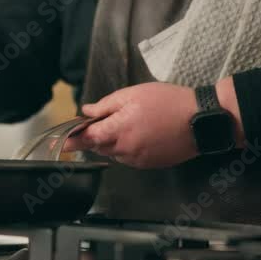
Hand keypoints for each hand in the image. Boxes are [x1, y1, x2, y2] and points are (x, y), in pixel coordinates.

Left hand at [64, 83, 200, 168]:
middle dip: (95, 136)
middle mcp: (125, 149)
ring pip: (113, 153)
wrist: (201, 120)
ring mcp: (137, 160)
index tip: (59, 142)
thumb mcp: (134, 94)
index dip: (71, 140)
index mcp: (119, 130)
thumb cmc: (168, 102)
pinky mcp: (148, 164)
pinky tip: (140, 134)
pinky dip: (126, 148)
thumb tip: (86, 112)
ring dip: (111, 142)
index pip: (87, 138)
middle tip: (102, 121)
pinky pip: (128, 158)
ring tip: (130, 123)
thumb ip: (106, 105)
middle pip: (99, 146)